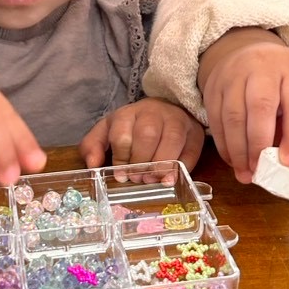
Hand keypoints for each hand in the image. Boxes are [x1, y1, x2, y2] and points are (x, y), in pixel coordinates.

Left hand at [78, 98, 204, 178]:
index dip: (121, 159)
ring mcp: (178, 121)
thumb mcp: (109, 130)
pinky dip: (181, 168)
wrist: (167, 108)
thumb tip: (92, 165)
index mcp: (129, 113)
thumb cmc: (134, 126)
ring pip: (171, 139)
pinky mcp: (195, 133)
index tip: (121, 175)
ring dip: (160, 165)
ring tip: (152, 180)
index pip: (122, 134)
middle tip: (137, 179)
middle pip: (147, 134)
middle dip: (140, 162)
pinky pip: (191, 150)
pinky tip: (169, 179)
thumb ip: (94, 145)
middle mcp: (154, 113)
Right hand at [198, 28, 288, 182]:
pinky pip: (216, 120)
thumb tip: (286, 161)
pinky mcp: (213, 87)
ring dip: (239, 150)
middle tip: (260, 172)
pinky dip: (224, 145)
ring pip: (233, 116)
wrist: (247, 50)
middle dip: (259, 145)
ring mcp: (232, 76)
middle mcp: (260, 68)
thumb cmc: (279, 79)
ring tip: (246, 173)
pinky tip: (233, 161)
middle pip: (260, 107)